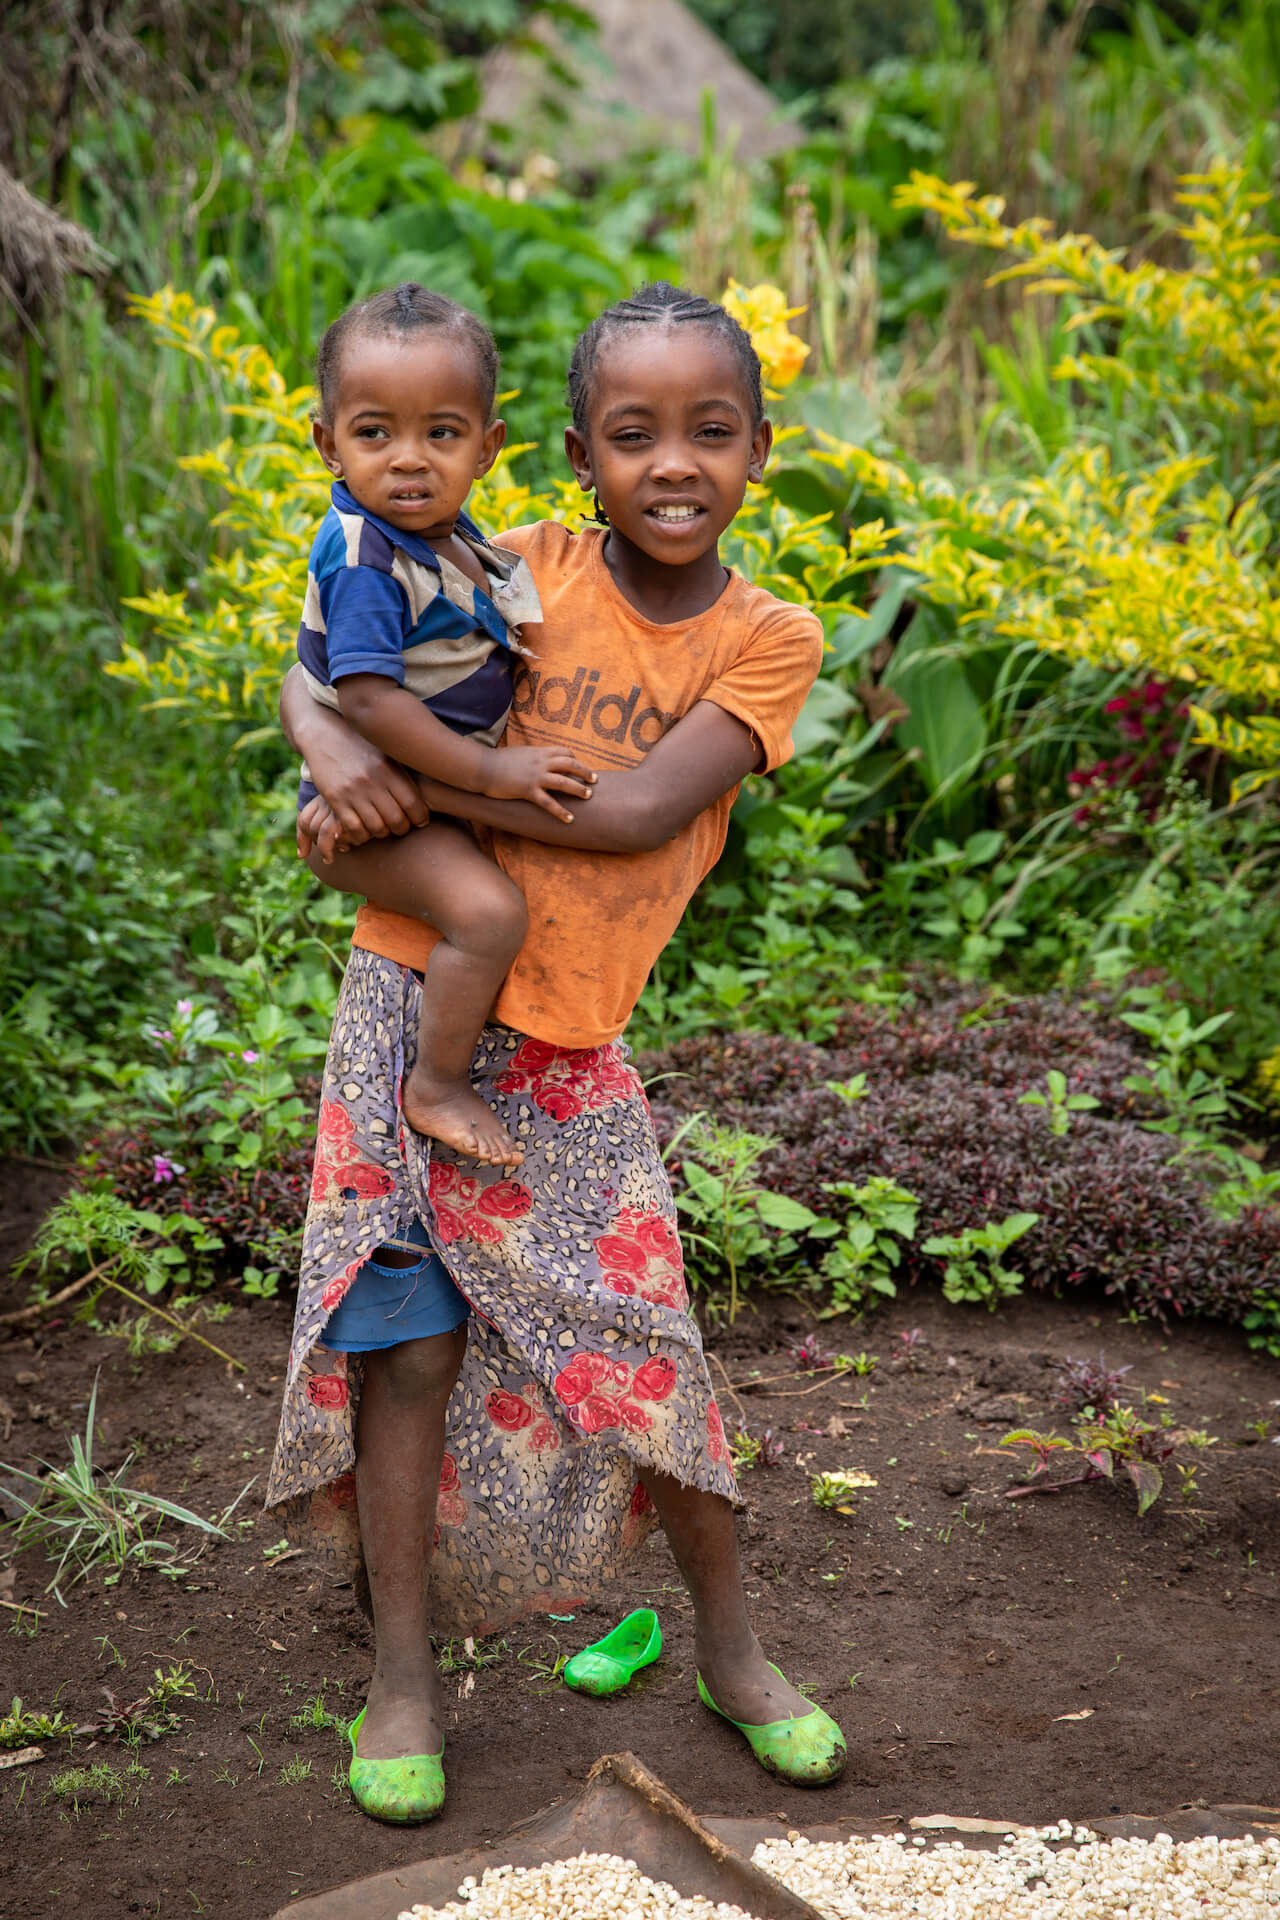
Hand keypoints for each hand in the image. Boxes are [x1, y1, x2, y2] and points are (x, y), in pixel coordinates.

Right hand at [296, 753, 429, 862]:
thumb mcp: (386, 753)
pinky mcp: (335, 798)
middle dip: (401, 829)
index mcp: (390, 769)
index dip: (420, 818)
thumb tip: (434, 787)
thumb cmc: (362, 747)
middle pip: (397, 819)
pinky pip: (353, 827)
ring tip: (382, 829)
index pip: (414, 804)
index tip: (419, 821)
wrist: (326, 735)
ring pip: (376, 827)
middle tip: (400, 828)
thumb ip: (404, 773)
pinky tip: (362, 831)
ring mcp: (354, 790)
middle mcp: (374, 780)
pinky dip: (360, 835)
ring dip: (381, 833)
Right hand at [482, 746, 595, 822]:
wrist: (482, 767)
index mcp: (538, 752)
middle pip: (570, 764)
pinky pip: (548, 802)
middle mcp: (540, 762)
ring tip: (588, 796)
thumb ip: (531, 756)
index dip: (574, 759)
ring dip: (578, 789)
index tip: (578, 767)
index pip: (564, 752)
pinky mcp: (528, 790)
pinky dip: (561, 811)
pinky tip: (570, 819)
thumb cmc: (497, 761)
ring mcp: (535, 776)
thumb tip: (536, 759)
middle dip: (584, 771)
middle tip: (594, 780)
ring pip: (563, 782)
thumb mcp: (519, 753)